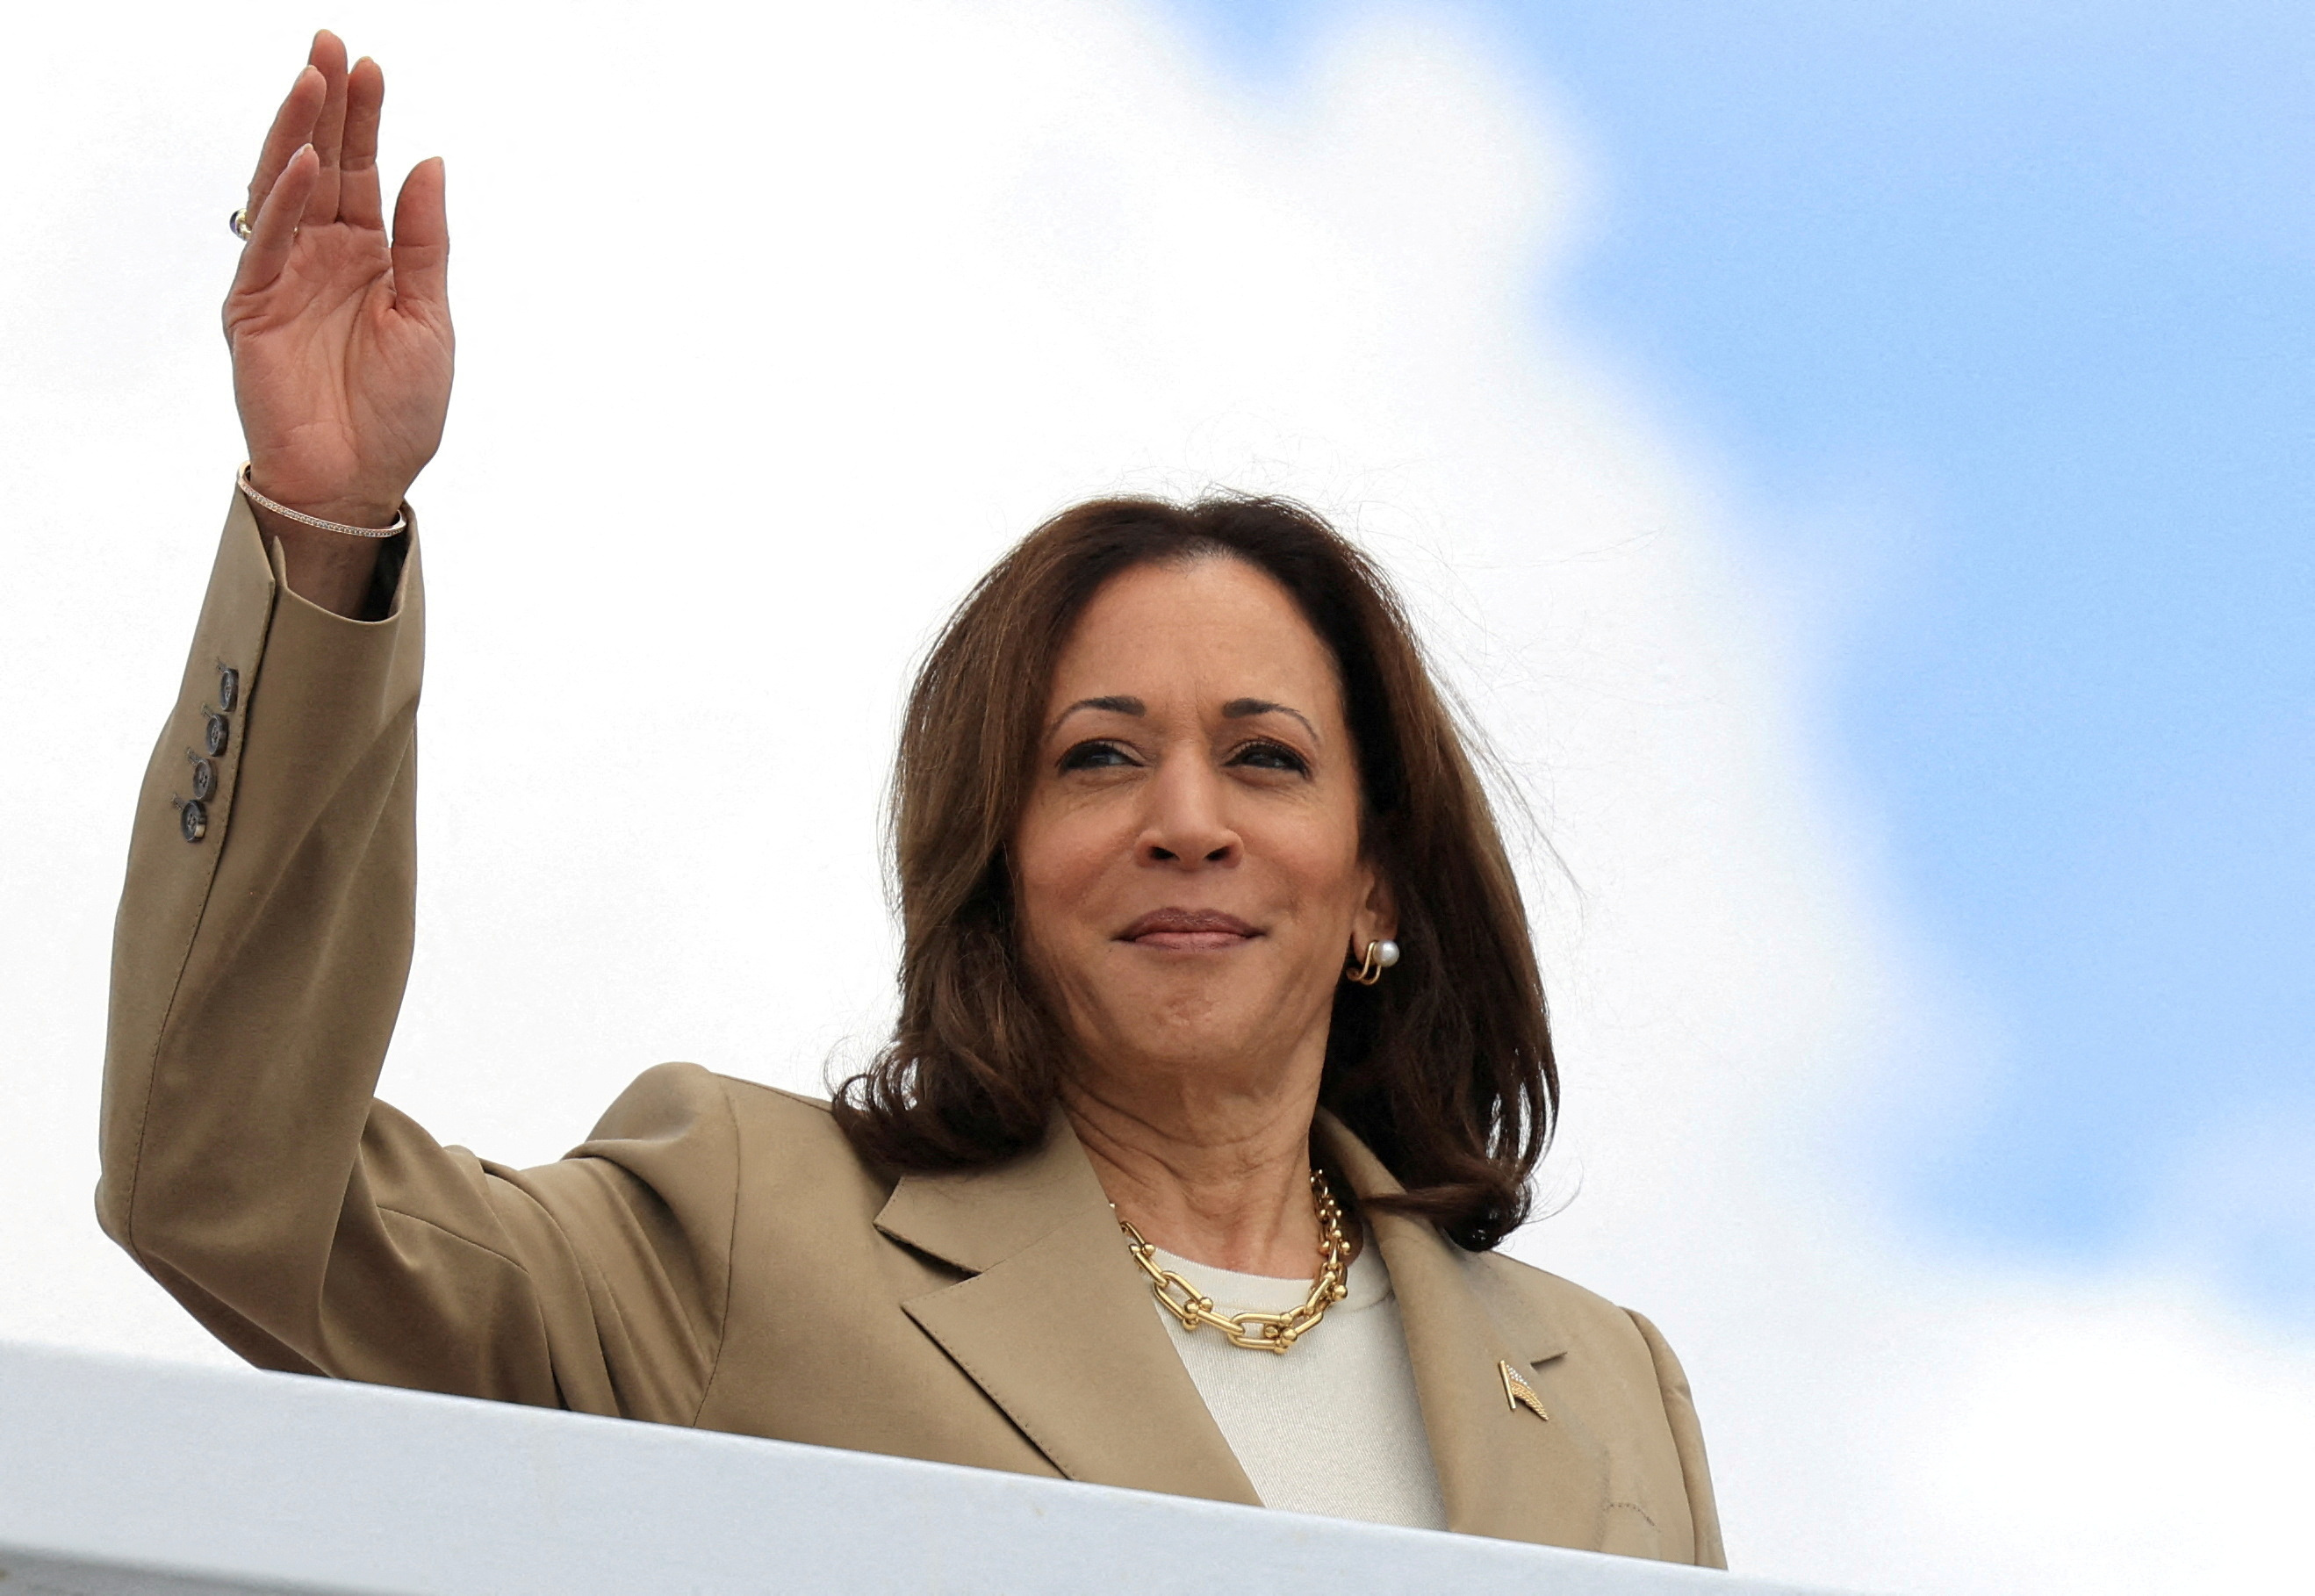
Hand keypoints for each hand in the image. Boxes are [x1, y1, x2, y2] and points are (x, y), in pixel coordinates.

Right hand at [228, 32, 450, 531]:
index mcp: (371, 257)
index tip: (372, 66)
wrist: (361, 481)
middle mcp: (324, 256)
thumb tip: (428, 162)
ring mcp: (285, 277)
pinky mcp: (254, 307)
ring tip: (313, 77)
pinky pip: (267, 243)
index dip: (365, 119)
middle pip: (323, 164)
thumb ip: (424, 243)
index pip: (364, 172)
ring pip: (287, 188)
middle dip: (325, 105)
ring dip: (298, 133)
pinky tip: (307, 163)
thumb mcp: (430, 317)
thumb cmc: (399, 412)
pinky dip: (285, 201)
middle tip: (332, 45)